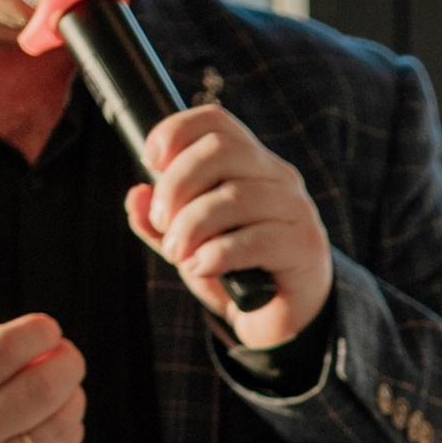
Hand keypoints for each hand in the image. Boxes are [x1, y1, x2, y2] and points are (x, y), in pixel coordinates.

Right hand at [0, 314, 85, 442]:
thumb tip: (53, 341)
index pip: (7, 350)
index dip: (40, 332)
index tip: (48, 329)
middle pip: (43, 389)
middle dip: (68, 363)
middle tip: (67, 357)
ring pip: (59, 428)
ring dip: (72, 399)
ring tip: (64, 390)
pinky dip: (67, 434)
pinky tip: (58, 421)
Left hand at [128, 103, 335, 349]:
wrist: (278, 320)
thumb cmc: (234, 273)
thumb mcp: (187, 244)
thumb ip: (158, 223)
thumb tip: (136, 196)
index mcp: (251, 164)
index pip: (216, 122)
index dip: (177, 131)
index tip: (149, 160)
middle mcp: (278, 176)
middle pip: (220, 150)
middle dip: (176, 184)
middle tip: (161, 223)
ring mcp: (296, 209)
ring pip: (234, 196)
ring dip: (192, 226)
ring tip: (178, 254)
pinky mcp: (304, 246)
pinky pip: (255, 239)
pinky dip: (216, 254)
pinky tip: (201, 267)